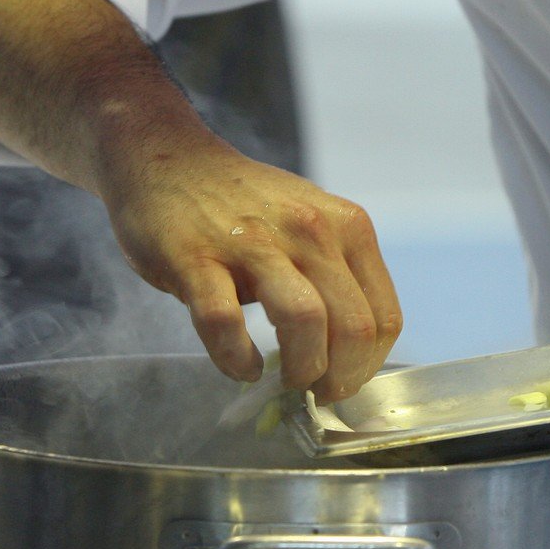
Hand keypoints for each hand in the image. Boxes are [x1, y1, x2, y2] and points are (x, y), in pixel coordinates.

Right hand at [100, 136, 401, 401]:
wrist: (165, 158)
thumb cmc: (243, 206)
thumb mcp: (310, 225)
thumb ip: (334, 277)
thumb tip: (346, 354)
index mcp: (346, 228)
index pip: (383, 316)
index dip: (369, 365)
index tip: (345, 381)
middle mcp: (310, 231)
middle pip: (354, 327)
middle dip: (339, 376)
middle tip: (315, 390)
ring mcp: (253, 242)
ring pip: (303, 321)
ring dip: (299, 367)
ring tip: (283, 380)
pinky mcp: (196, 258)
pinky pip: (225, 322)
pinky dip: (235, 358)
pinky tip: (240, 366)